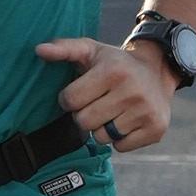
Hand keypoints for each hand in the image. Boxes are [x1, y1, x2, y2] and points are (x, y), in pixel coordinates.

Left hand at [35, 35, 174, 152]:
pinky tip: (126, 121)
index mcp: (113, 71)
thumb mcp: (91, 50)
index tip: (82, 92)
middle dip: (85, 114)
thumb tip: (38, 50)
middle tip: (98, 103)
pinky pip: (120, 147)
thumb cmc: (115, 64)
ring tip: (113, 111)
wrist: (157, 72)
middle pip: (84, 122)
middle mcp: (132, 92)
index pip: (70, 100)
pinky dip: (119, 139)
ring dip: (102, 128)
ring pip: (102, 138)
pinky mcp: (156, 129)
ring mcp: (145, 112)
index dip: (70, 98)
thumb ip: (63, 49)